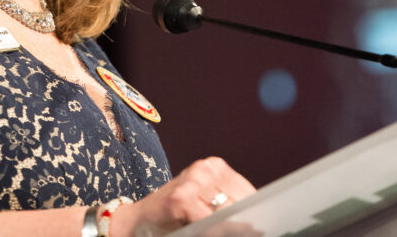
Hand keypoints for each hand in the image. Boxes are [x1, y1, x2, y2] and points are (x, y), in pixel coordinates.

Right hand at [110, 157, 255, 236]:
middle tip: (250, 232)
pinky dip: (214, 230)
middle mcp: (205, 168)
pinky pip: (209, 221)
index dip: (254, 214)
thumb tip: (257, 222)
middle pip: (239, 202)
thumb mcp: (203, 202)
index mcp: (214, 166)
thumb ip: (227, 205)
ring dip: (229, 227)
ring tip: (227, 231)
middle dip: (243, 223)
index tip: (258, 228)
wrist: (138, 220)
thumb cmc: (174, 215)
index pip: (248, 192)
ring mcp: (192, 181)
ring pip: (226, 211)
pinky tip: (204, 230)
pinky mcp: (181, 198)